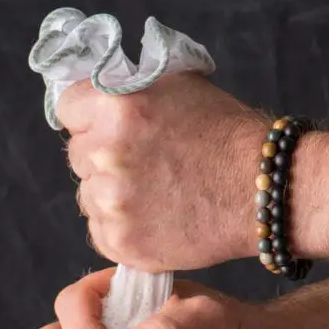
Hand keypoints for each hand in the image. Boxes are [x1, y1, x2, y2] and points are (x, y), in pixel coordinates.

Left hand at [58, 74, 264, 270]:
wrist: (261, 190)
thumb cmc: (227, 134)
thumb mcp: (177, 85)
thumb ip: (129, 89)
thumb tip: (97, 95)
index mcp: (115, 107)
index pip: (68, 108)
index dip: (88, 116)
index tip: (106, 126)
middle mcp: (106, 154)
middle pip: (77, 155)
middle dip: (102, 157)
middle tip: (143, 163)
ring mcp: (111, 203)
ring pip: (88, 196)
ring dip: (110, 196)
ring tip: (154, 194)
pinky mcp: (120, 242)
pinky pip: (100, 232)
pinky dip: (121, 229)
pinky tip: (154, 219)